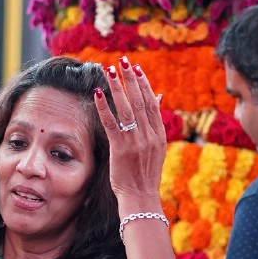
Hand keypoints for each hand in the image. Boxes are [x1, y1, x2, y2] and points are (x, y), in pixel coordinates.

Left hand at [94, 57, 166, 205]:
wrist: (141, 196)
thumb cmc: (145, 173)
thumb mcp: (156, 147)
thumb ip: (156, 122)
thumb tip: (158, 96)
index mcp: (159, 134)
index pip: (151, 103)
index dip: (143, 84)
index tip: (136, 69)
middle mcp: (149, 135)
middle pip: (139, 101)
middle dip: (130, 79)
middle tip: (123, 61)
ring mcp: (135, 142)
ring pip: (126, 108)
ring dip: (117, 87)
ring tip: (109, 70)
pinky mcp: (120, 149)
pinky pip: (111, 123)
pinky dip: (104, 107)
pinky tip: (97, 94)